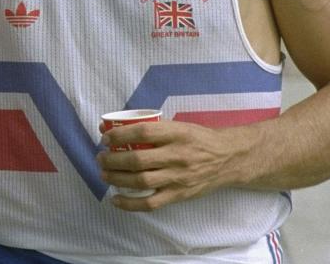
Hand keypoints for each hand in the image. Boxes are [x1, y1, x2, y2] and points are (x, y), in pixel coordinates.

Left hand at [97, 119, 244, 210]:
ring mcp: (178, 177)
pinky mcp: (179, 195)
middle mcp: (177, 155)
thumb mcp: (179, 126)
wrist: (228, 159)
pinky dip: (131, 204)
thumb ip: (151, 128)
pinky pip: (151, 203)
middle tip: (101, 157)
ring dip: (117, 178)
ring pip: (141, 181)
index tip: (105, 137)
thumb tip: (112, 126)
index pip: (142, 133)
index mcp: (176, 133)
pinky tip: (116, 199)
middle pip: (138, 160)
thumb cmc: (198, 139)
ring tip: (104, 174)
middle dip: (113, 159)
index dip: (119, 135)